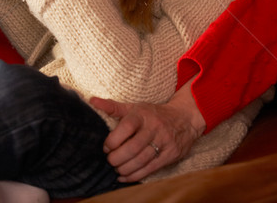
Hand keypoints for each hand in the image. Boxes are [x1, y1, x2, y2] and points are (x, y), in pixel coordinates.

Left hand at [90, 78, 205, 181]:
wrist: (184, 118)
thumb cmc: (153, 113)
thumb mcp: (135, 107)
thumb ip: (113, 107)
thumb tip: (92, 101)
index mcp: (143, 114)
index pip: (126, 127)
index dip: (113, 139)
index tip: (106, 146)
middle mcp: (154, 127)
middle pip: (133, 148)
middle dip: (117, 158)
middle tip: (110, 160)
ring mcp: (164, 141)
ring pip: (141, 160)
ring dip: (125, 168)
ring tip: (116, 168)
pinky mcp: (170, 154)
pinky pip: (150, 168)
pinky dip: (135, 175)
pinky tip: (124, 176)